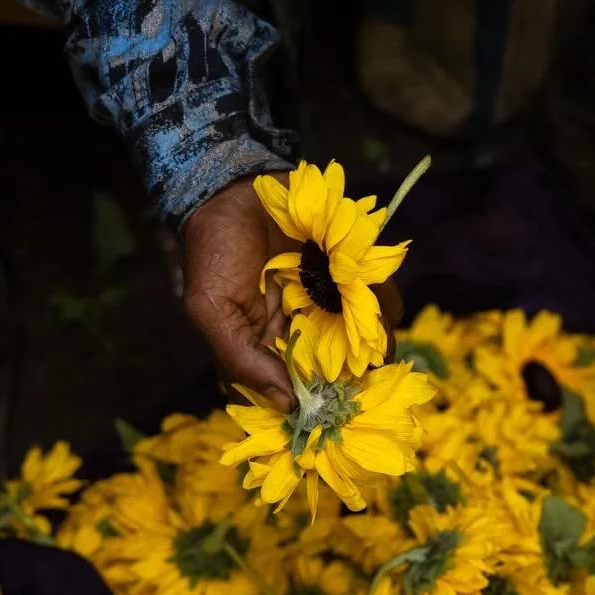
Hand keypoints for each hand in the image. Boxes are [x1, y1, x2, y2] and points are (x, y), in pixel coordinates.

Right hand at [180, 175, 404, 409]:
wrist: (232, 188)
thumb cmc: (214, 253)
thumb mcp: (212, 312)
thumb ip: (243, 360)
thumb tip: (285, 406)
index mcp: (274, 349)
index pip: (306, 389)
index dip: (327, 398)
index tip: (342, 399)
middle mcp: (309, 331)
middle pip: (348, 367)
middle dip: (362, 367)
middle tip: (367, 361)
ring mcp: (334, 302)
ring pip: (371, 333)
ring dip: (374, 329)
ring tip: (363, 314)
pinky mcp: (353, 273)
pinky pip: (381, 293)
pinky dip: (381, 294)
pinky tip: (366, 284)